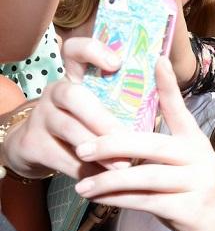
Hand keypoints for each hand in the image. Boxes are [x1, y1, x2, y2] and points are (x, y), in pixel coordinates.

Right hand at [1, 38, 125, 179]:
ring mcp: (40, 117)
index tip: (117, 64)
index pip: (76, 50)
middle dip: (101, 118)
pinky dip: (86, 170)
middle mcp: (55, 91)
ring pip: (68, 129)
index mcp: (75, 76)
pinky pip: (62, 157)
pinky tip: (104, 179)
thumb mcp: (103, 108)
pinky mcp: (32, 144)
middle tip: (125, 138)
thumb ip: (127, 103)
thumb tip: (167, 104)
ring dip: (98, 149)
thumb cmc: (88, 125)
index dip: (93, 51)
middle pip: (73, 96)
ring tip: (122, 166)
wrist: (39, 149)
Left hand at [72, 57, 214, 230]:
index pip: (181, 109)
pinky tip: (100, 200)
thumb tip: (117, 138)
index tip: (157, 59)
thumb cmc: (194, 191)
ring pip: (145, 177)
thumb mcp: (185, 163)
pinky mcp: (190, 209)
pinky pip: (147, 202)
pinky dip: (119, 201)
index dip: (168, 86)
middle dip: (113, 145)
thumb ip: (162, 150)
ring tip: (81, 185)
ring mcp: (198, 183)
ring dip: (109, 181)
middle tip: (82, 149)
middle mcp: (200, 157)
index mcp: (196, 141)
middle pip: (153, 145)